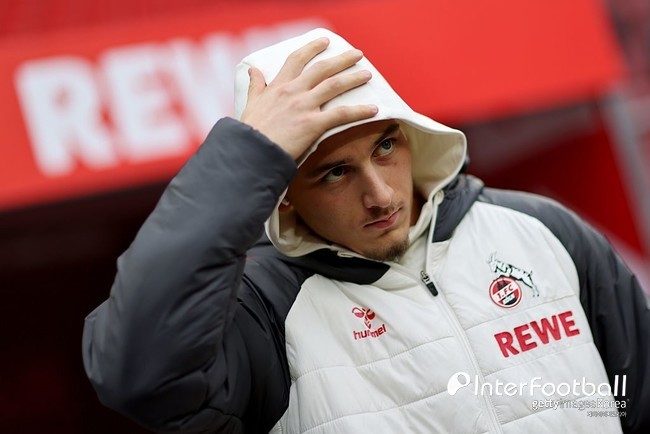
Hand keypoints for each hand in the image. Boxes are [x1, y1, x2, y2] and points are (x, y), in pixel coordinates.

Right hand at [240, 37, 377, 159]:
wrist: (252, 151)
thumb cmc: (251, 132)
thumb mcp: (251, 104)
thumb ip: (256, 86)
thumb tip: (253, 70)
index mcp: (279, 86)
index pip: (297, 60)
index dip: (312, 48)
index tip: (325, 42)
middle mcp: (293, 91)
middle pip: (322, 69)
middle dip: (342, 59)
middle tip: (357, 54)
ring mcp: (304, 106)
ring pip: (335, 85)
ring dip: (354, 78)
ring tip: (368, 74)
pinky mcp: (313, 124)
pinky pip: (342, 114)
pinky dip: (360, 111)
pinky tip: (374, 110)